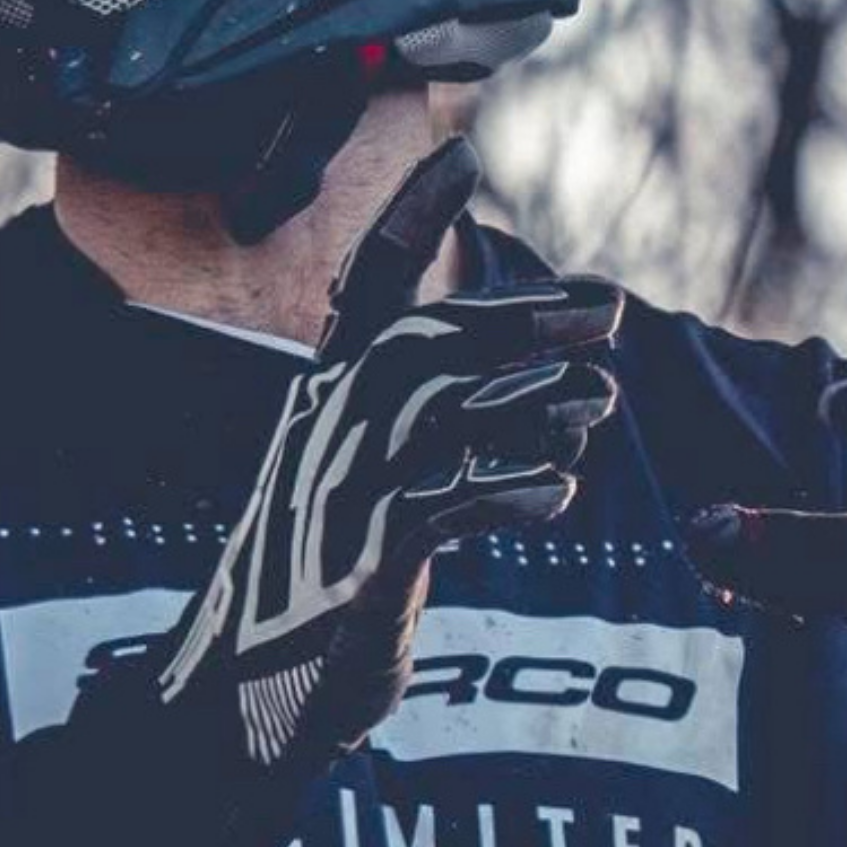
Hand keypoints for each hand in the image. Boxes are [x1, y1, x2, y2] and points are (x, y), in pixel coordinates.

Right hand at [157, 137, 622, 767]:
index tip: (460, 152)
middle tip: (610, 311)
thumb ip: (418, 429)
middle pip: (425, 340)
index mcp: (325, 399)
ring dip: (530, 398)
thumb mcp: (356, 482)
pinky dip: (505, 489)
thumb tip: (525, 388)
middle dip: (522, 318)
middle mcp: (325, 429)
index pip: (367, 284)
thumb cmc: (311, 580)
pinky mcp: (354, 566)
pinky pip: (437, 506)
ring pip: (436, 409)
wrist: (236, 694)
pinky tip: (560, 494)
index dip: (410, 215)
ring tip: (600, 404)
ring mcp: (335, 493)